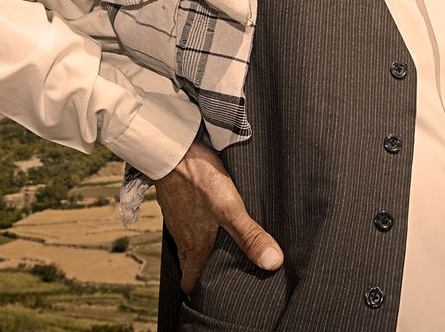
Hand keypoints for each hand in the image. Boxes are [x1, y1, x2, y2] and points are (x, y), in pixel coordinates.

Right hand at [153, 139, 283, 294]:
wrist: (172, 150)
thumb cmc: (200, 180)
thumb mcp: (230, 208)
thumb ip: (250, 236)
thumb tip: (272, 263)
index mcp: (195, 246)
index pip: (189, 281)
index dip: (198, 290)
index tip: (209, 294)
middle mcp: (183, 236)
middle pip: (189, 263)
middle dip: (200, 272)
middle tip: (217, 274)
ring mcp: (176, 218)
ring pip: (186, 242)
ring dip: (198, 249)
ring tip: (217, 248)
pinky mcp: (175, 201)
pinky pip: (184, 222)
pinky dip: (194, 226)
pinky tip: (207, 216)